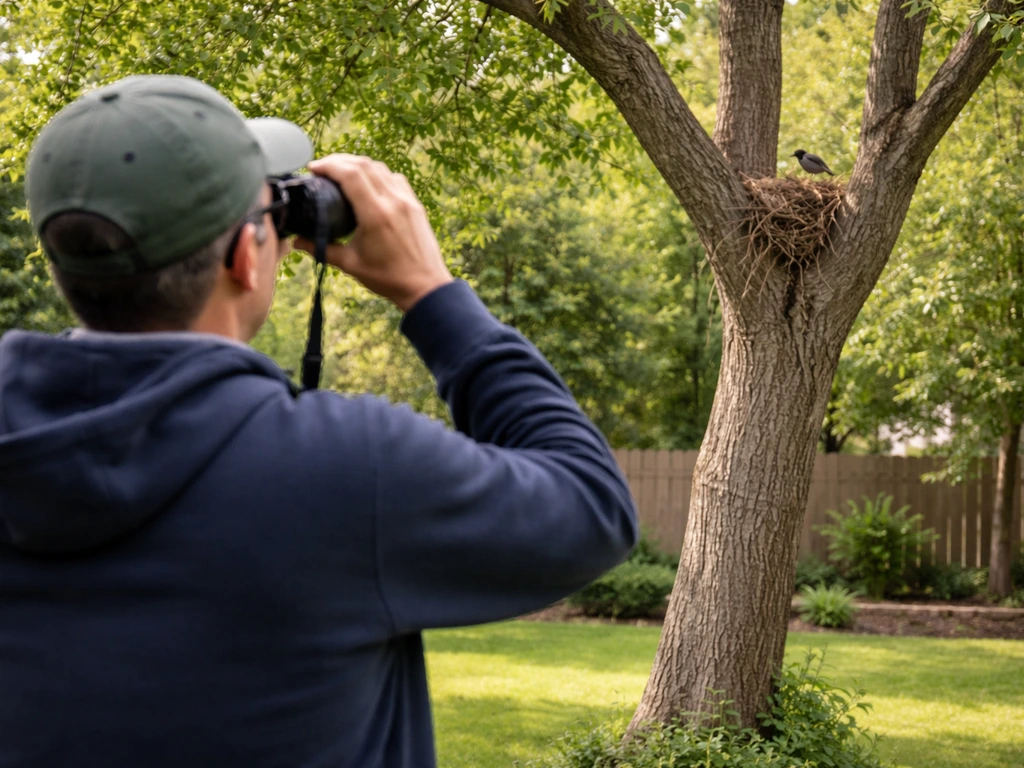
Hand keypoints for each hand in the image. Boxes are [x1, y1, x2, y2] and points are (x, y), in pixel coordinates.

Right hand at [294, 154, 452, 311]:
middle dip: (340, 160)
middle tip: (323, 168)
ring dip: (359, 164)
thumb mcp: (351, 264)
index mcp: (375, 214)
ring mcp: (407, 200)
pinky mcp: (415, 204)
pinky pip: (394, 178)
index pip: (350, 174)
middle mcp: (393, 201)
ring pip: (380, 168)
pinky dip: (378, 173)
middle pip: (364, 164)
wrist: (425, 286)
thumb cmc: (388, 278)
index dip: (329, 165)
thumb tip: (296, 241)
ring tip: (342, 172)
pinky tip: (368, 183)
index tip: (313, 168)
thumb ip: (322, 249)